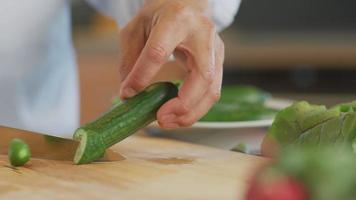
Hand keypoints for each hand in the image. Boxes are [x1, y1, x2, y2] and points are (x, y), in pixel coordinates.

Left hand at [118, 0, 223, 128]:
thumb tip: (129, 93)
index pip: (158, 52)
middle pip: (202, 76)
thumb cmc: (160, 16)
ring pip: (212, 90)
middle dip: (183, 104)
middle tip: (160, 118)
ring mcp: (216, 49)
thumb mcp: (136, 28)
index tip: (128, 93)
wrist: (188, 4)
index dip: (142, 76)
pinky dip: (196, 109)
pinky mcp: (219, 62)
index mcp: (176, 19)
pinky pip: (212, 92)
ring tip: (167, 122)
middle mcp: (202, 34)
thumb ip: (130, 59)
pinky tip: (178, 115)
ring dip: (191, 113)